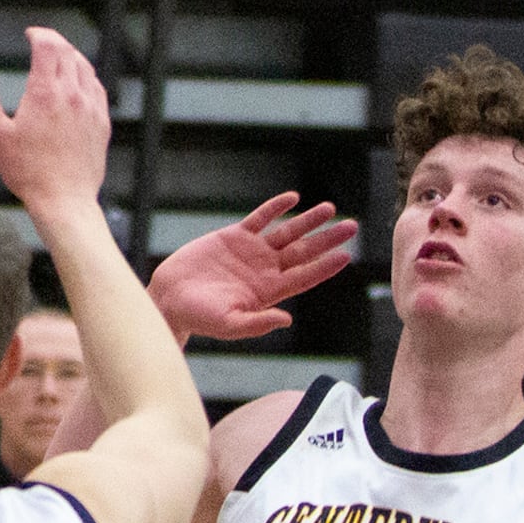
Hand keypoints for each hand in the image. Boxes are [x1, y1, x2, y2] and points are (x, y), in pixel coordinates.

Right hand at [0, 30, 108, 223]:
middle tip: (42, 41)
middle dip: (54, 41)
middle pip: (67, 51)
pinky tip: (79, 82)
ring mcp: (90, 107)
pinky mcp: (101, 122)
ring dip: (71, 55)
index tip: (31, 33)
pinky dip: (86, 76)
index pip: (47, 46)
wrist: (64, 200)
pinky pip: (96, 87)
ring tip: (59, 56)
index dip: (39, 34)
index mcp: (45, 93)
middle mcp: (72, 94)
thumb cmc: (29, 172)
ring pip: (85, 67)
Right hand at [149, 193, 356, 342]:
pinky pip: (260, 218)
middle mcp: (266, 270)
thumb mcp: (230, 325)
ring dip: (308, 220)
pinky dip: (275, 207)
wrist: (171, 297)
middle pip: (303, 251)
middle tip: (352, 226)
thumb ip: (258, 322)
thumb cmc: (199, 317)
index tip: (346, 255)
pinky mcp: (234, 237)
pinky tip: (292, 198)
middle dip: (327, 238)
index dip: (325, 267)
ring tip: (330, 208)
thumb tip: (287, 319)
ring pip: (286, 232)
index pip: (304, 277)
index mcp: (268, 292)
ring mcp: (252, 251)